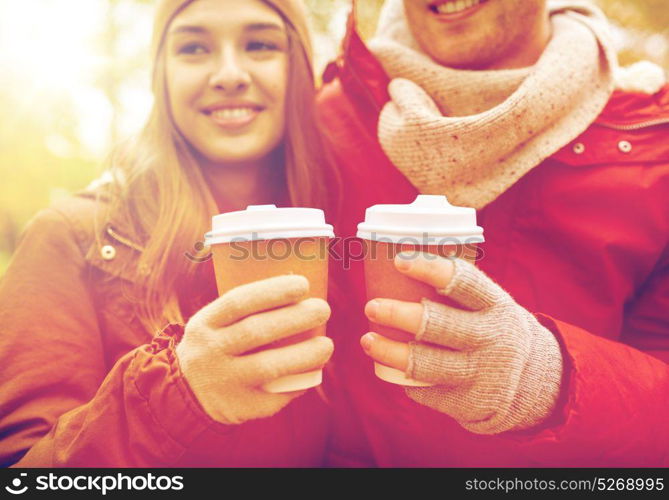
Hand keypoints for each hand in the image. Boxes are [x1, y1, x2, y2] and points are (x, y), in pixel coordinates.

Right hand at [176, 275, 332, 424]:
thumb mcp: (216, 324)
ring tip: (327, 345)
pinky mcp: (237, 407)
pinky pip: (273, 395)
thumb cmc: (219, 345)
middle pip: (256, 332)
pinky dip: (297, 383)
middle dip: (295, 318)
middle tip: (323, 309)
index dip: (273, 291)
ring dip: (304, 355)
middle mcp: (209, 352)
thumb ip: (247, 311)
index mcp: (205, 324)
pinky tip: (313, 372)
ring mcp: (223, 382)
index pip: (238, 302)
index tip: (303, 284)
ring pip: (268, 366)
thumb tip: (300, 295)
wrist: (187, 393)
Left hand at [361, 252, 562, 433]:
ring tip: (367, 341)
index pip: (463, 282)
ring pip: (424, 363)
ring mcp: (482, 374)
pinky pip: (426, 390)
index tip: (399, 261)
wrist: (535, 384)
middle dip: (398, 314)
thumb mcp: (491, 306)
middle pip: (437, 324)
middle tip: (371, 306)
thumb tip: (395, 260)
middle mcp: (493, 339)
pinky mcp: (469, 402)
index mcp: (497, 306)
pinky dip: (406, 378)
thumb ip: (457, 290)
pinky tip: (391, 368)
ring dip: (389, 351)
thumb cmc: (493, 329)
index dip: (429, 269)